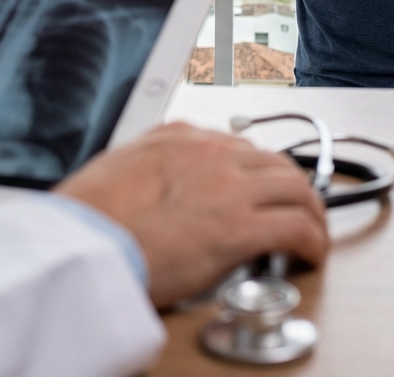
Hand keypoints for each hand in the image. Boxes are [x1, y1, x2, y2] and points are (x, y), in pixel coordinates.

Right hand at [56, 122, 328, 307]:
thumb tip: (149, 189)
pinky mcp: (240, 227)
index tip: (259, 189)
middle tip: (297, 210)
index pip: (236, 146)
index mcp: (177, 137)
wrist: (80, 245)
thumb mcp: (111, 170)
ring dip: (310, 212)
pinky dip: (312, 241)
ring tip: (311, 235)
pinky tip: (310, 255)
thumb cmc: (85, 219)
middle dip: (292, 187)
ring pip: (297, 188)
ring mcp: (229, 186)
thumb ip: (142, 170)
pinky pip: (297, 227)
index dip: (255, 172)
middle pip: (275, 162)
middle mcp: (210, 152)